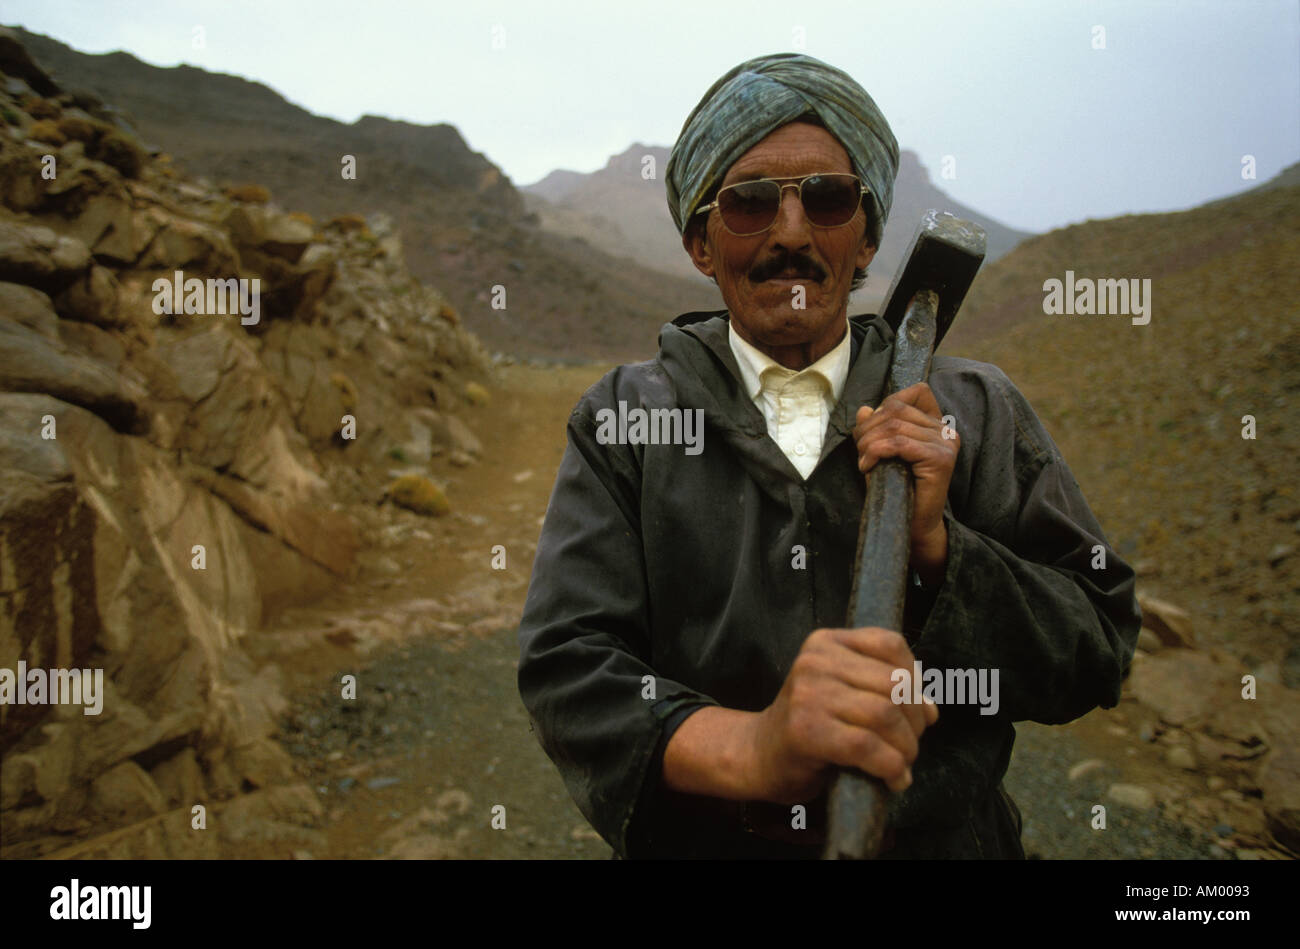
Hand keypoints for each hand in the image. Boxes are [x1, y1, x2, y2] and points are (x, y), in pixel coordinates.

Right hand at [743, 626, 938, 803]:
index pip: (890, 644)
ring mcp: (808, 694)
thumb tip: (931, 709)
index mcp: (825, 642)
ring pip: (885, 714)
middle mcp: (815, 661)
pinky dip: (891, 767)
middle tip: (908, 745)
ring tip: (901, 764)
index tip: (915, 709)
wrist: (758, 755)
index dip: (915, 679)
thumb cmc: (810, 726)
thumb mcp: (844, 693)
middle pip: (894, 682)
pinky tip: (893, 779)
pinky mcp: (807, 731)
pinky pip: (867, 746)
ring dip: (906, 747)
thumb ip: (885, 691)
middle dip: (915, 720)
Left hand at [854, 382, 957, 581]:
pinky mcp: (940, 459)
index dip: (886, 404)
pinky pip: (899, 444)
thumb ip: (877, 429)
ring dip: (868, 442)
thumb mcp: (882, 453)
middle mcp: (946, 430)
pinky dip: (876, 452)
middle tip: (859, 451)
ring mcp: (946, 444)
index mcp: (937, 425)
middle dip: (868, 428)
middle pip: (897, 409)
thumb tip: (865, 409)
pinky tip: (868, 466)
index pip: (915, 393)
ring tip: (863, 461)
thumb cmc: (896, 490)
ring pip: (894, 426)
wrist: (912, 526)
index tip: (871, 429)